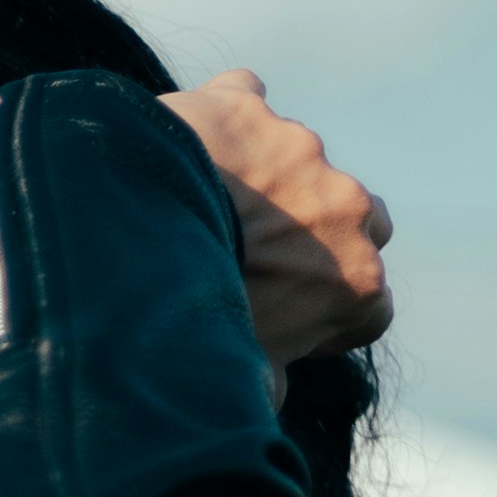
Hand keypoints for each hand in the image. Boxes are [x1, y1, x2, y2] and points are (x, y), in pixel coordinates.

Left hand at [158, 70, 392, 374]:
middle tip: (258, 266)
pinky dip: (225, 117)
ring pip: (301, 164)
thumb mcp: (237, 384)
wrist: (124, 255)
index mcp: (358, 281)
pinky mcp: (246, 111)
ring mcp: (300, 151)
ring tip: (206, 213)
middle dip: (320, 244)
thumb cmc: (186, 335)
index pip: (372, 310)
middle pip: (358, 227)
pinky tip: (189, 144)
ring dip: (269, 186)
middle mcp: (346, 208)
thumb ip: (269, 386)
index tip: (291, 327)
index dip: (331, 322)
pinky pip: (245, 99)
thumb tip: (268, 398)